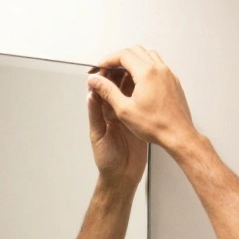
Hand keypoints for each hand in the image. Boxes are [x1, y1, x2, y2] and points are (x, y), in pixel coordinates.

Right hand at [87, 46, 196, 153]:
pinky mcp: (172, 81)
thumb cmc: (156, 126)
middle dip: (119, 58)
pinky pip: (157, 65)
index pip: (123, 55)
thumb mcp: (124, 110)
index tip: (100, 67)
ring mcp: (168, 74)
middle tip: (108, 70)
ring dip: (133, 60)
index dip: (108, 60)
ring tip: (122, 75)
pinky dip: (145, 67)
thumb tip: (96, 81)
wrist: (178, 135)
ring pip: (148, 55)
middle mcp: (159, 69)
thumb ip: (108, 91)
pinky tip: (138, 82)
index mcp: (146, 73)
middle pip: (135, 51)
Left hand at [87, 66, 147, 188]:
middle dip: (119, 74)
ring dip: (132, 80)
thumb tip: (90, 94)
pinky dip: (142, 93)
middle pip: (116, 88)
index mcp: (102, 115)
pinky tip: (148, 83)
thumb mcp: (99, 136)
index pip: (101, 91)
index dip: (103, 78)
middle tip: (125, 61)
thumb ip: (95, 115)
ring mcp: (127, 116)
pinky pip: (140, 103)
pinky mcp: (139, 121)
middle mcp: (114, 113)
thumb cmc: (107, 161)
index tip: (106, 65)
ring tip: (137, 67)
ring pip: (129, 93)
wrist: (123, 177)